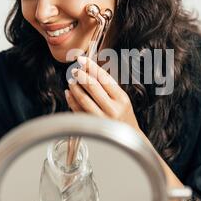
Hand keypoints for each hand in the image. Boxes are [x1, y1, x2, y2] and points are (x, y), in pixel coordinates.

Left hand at [65, 56, 184, 200]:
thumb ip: (109, 88)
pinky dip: (72, 101)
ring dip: (76, 87)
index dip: (92, 67)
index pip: (104, 78)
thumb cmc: (125, 118)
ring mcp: (102, 119)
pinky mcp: (94, 127)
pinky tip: (69, 93)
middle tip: (74, 68)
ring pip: (85, 99)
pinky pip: (79, 112)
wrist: (131, 142)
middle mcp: (113, 108)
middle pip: (93, 87)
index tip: (82, 59)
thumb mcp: (122, 101)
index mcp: (122, 99)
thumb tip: (91, 71)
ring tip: (71, 80)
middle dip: (82, 75)